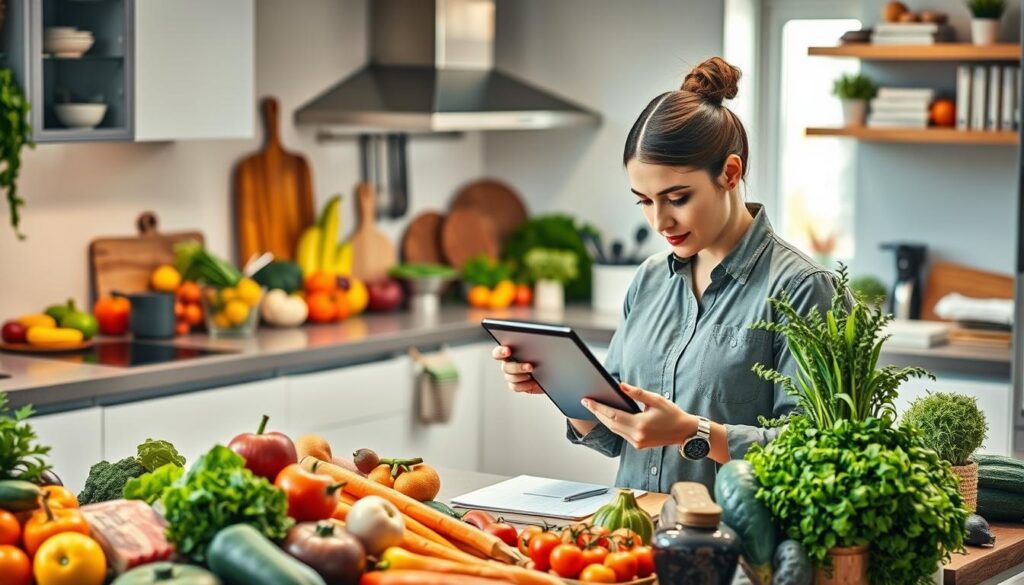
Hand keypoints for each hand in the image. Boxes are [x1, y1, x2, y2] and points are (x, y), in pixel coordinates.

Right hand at [491, 345, 541, 394]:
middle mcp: (508, 363)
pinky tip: (533, 383)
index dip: (501, 352)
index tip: (508, 351)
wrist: (550, 369)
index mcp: (509, 351)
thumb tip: (534, 340)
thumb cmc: (545, 354)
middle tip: (530, 366)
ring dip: (521, 376)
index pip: (498, 352)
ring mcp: (512, 375)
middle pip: (505, 367)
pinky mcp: (517, 385)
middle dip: (517, 367)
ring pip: (510, 377)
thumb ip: (534, 344)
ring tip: (534, 374)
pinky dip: (524, 385)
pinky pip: (515, 387)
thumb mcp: (541, 347)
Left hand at [582, 383, 697, 449]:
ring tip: (594, 407)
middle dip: (597, 412)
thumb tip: (620, 386)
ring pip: (614, 430)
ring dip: (603, 419)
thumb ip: (637, 393)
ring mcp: (637, 443)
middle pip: (610, 424)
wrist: (684, 432)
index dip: (598, 407)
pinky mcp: (638, 445)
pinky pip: (621, 434)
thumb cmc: (672, 414)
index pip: (612, 415)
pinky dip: (613, 425)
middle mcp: (637, 436)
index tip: (587, 400)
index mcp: (640, 425)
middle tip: (586, 402)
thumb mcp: (656, 399)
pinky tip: (607, 416)